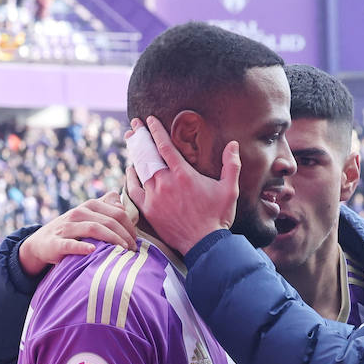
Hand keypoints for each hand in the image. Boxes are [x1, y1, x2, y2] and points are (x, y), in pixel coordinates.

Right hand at [18, 193, 137, 276]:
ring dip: (112, 240)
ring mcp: (66, 227)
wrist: (41, 243)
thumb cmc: (71, 230)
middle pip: (108, 221)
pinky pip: (70, 244)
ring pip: (93, 229)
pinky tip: (93, 250)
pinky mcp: (56, 243)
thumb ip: (104, 206)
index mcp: (89, 206)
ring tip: (123, 252)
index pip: (117, 213)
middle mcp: (78, 213)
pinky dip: (82, 246)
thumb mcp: (87, 215)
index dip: (130, 227)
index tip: (136, 241)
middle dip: (125, 236)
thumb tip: (119, 201)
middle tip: (133, 250)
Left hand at [125, 116, 239, 255]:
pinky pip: (133, 190)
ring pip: (140, 169)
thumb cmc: (217, 217)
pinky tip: (129, 170)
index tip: (150, 120)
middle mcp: (165, 182)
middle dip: (140, 136)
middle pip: (148, 153)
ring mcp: (154, 196)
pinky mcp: (148, 210)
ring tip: (131, 140)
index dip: (156, 130)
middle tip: (134, 123)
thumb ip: (231, 165)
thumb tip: (233, 144)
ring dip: (135, 153)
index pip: (165, 146)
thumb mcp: (229, 189)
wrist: (204, 244)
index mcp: (183, 174)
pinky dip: (130, 178)